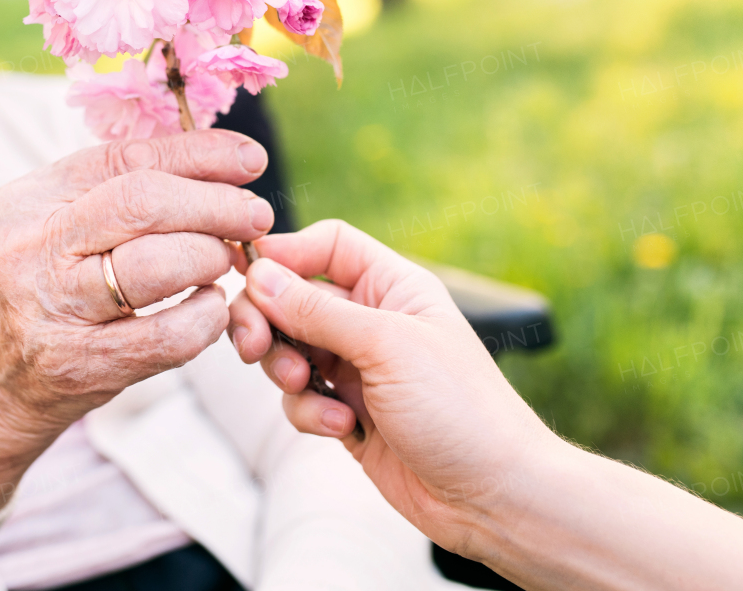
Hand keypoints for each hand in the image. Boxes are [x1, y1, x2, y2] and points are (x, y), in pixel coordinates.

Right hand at [0, 130, 272, 513]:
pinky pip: (167, 335)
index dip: (198, 153)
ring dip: (211, 257)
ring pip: (156, 264)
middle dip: (216, 204)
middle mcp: (31, 247)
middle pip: (143, 203)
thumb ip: (114, 193)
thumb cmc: (37, 297)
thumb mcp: (51, 230)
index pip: (125, 158)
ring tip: (226, 262)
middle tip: (255, 215)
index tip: (248, 160)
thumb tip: (212, 161)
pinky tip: (211, 309)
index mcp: (28, 200)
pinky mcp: (79, 365)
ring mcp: (51, 309)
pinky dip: (205, 318)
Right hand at [227, 219, 561, 558]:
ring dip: (286, 370)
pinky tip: (344, 428)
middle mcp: (371, 321)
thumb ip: (317, 310)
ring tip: (307, 388)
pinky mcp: (346, 412)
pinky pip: (299, 398)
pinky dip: (309, 411)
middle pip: (291, 298)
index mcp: (393, 286)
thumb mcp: (387, 346)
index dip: (285, 253)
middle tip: (253, 346)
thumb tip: (260, 274)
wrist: (493, 496)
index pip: (326, 245)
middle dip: (268, 320)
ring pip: (287, 350)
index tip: (249, 274)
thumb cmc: (462, 410)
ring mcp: (357, 368)